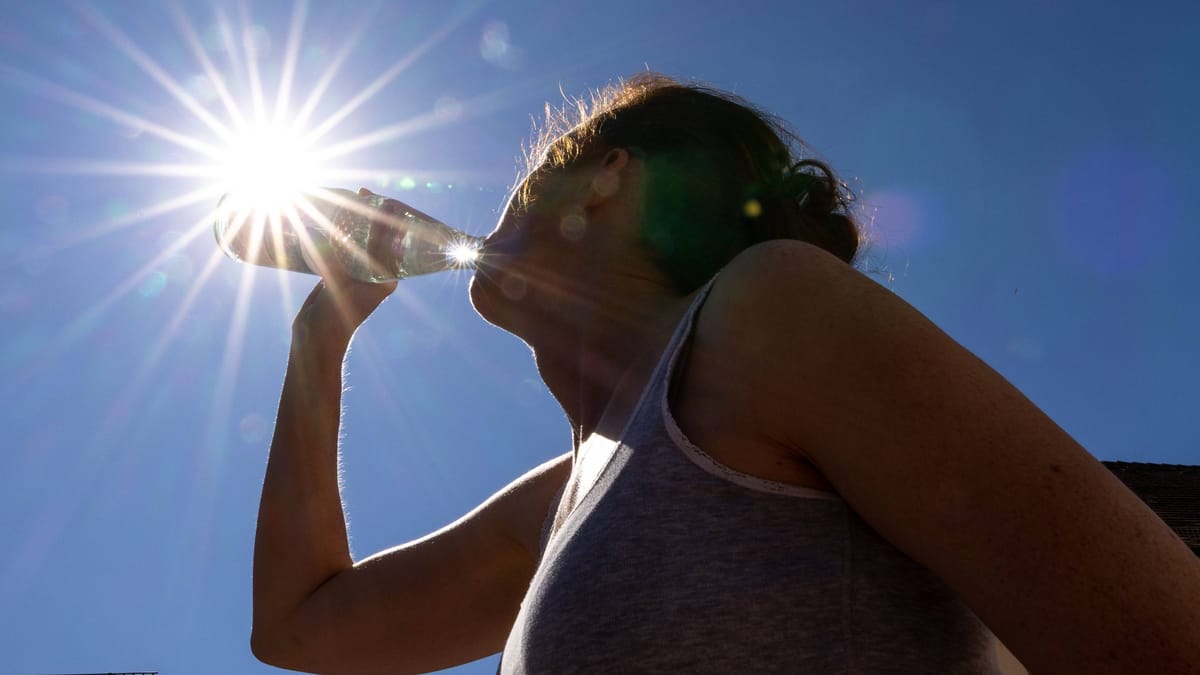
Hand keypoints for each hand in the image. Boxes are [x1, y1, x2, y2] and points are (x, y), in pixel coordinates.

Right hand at [291, 188, 398, 347]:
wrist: (317, 340)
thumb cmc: (335, 318)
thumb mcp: (337, 286)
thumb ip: (333, 263)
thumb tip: (324, 238)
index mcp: (386, 279)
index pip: (394, 242)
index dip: (389, 218)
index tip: (381, 198)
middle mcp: (375, 275)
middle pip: (379, 238)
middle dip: (372, 215)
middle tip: (362, 193)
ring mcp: (358, 274)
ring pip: (361, 242)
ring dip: (355, 223)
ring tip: (349, 200)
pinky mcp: (340, 275)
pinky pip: (343, 249)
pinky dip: (339, 234)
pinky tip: (331, 220)